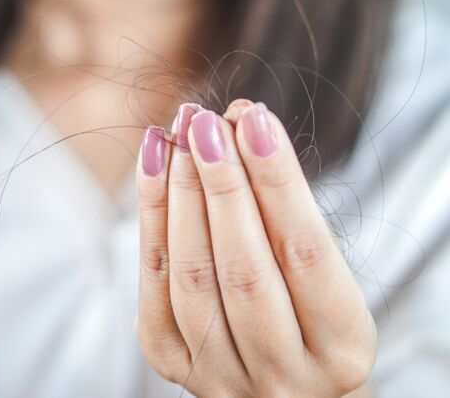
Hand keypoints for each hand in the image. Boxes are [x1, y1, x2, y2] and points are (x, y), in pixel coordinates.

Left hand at [135, 100, 375, 396]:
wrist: (278, 374)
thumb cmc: (308, 310)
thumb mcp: (323, 273)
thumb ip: (286, 211)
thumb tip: (241, 124)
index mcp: (339, 351)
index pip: (304, 252)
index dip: (277, 181)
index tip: (255, 119)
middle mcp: (282, 376)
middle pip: (242, 267)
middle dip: (221, 183)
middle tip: (207, 122)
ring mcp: (220, 375)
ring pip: (191, 275)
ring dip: (181, 192)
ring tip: (181, 134)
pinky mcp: (171, 360)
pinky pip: (154, 282)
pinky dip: (152, 215)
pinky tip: (154, 162)